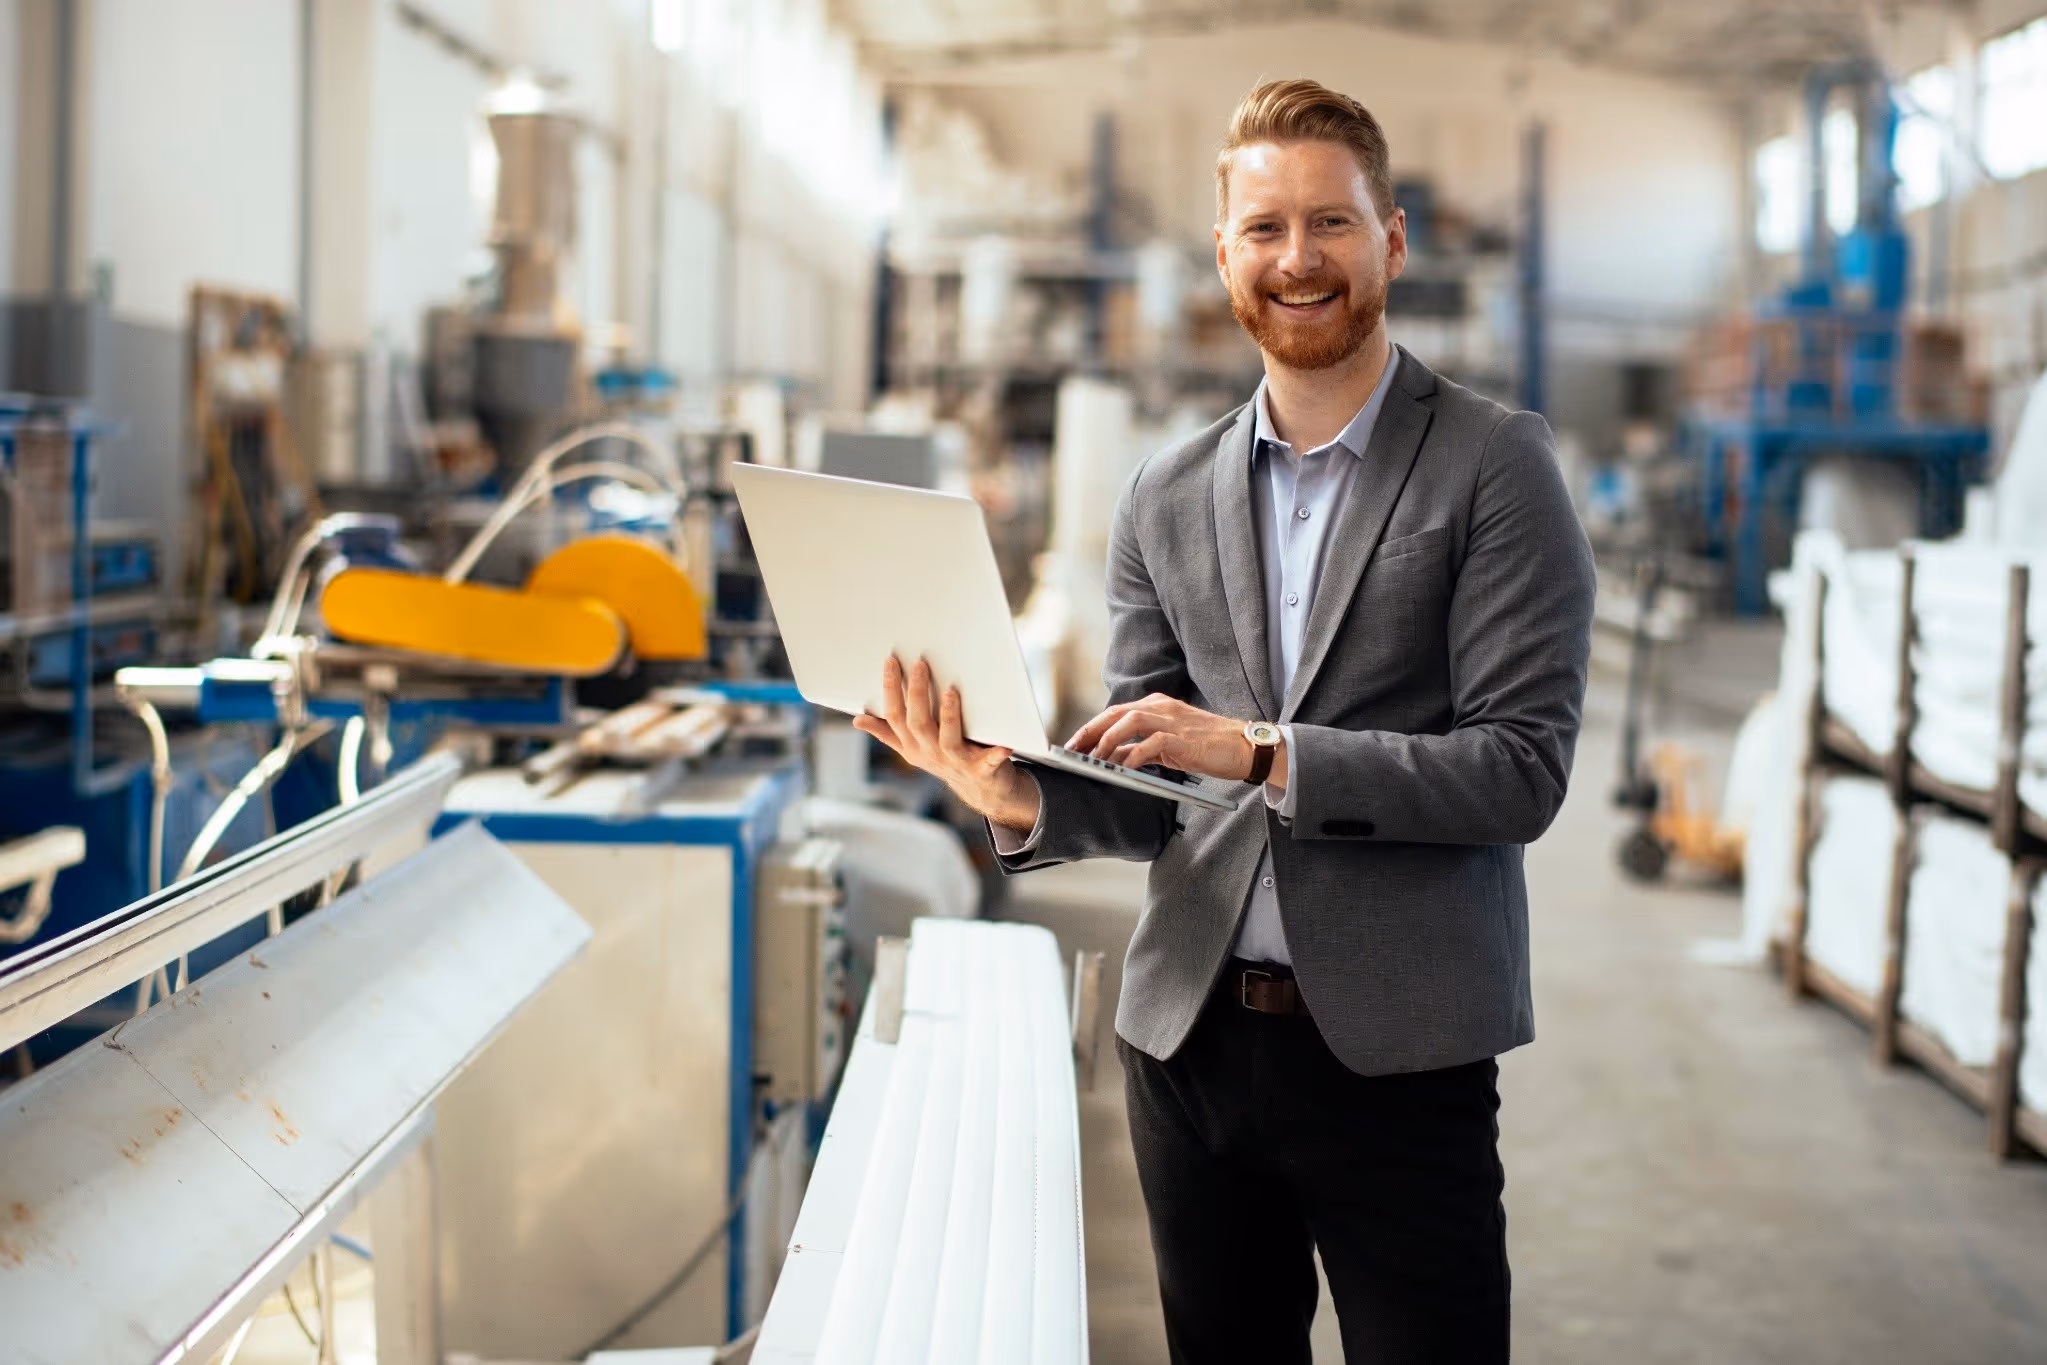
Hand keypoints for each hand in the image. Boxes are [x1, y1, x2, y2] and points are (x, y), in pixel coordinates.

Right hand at [852, 656, 1042, 832]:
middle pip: (918, 723)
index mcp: (912, 746)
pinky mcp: (983, 770)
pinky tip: (1004, 744)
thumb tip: (857, 719)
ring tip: (952, 692)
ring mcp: (956, 763)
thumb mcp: (913, 748)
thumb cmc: (946, 759)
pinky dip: (995, 754)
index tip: (891, 661)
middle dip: (917, 694)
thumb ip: (887, 733)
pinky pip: (988, 762)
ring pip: (948, 740)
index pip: (895, 716)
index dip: (891, 690)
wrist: (982, 789)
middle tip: (919, 664)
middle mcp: (931, 753)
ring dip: (949, 716)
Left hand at [1066, 694, 1281, 786]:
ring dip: (1107, 740)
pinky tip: (1123, 769)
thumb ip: (1141, 748)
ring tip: (1093, 760)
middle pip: (1116, 712)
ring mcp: (1173, 721)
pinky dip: (1134, 755)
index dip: (1091, 728)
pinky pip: (1152, 743)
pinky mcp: (1184, 738)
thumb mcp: (1168, 747)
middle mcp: (1162, 708)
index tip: (1072, 745)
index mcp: (1157, 707)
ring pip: (1129, 720)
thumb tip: (1112, 759)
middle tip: (1070, 751)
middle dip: (1090, 731)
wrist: (1244, 747)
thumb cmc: (1207, 747)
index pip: (1115, 713)